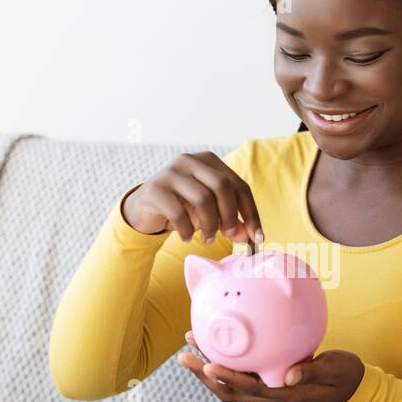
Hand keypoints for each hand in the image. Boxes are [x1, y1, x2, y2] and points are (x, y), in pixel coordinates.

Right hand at [121, 151, 263, 245]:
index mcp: (210, 161)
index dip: (251, 213)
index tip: (257, 237)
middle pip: (223, 187)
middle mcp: (191, 161)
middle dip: (230, 216)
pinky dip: (187, 230)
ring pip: (203, 199)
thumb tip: (250, 237)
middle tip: (228, 236)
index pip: (239, 185)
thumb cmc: (183, 208)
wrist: (144, 208)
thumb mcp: (210, 214)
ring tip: (207, 239)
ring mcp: (171, 172)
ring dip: (209, 226)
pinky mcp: (155, 188)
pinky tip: (186, 237)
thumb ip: (231, 223)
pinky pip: (179, 212)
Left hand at [178, 330, 364, 401]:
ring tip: (190, 342)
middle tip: (184, 356)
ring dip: (208, 366)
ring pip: (230, 382)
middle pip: (229, 390)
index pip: (249, 389)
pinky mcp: (268, 378)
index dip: (228, 379)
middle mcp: (270, 394)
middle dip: (205, 375)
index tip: (208, 365)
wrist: (350, 385)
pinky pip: (240, 371)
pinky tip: (217, 339)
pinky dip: (225, 358)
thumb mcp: (335, 371)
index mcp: (285, 395)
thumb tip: (289, 374)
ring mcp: (267, 388)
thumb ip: (313, 372)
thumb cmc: (344, 376)